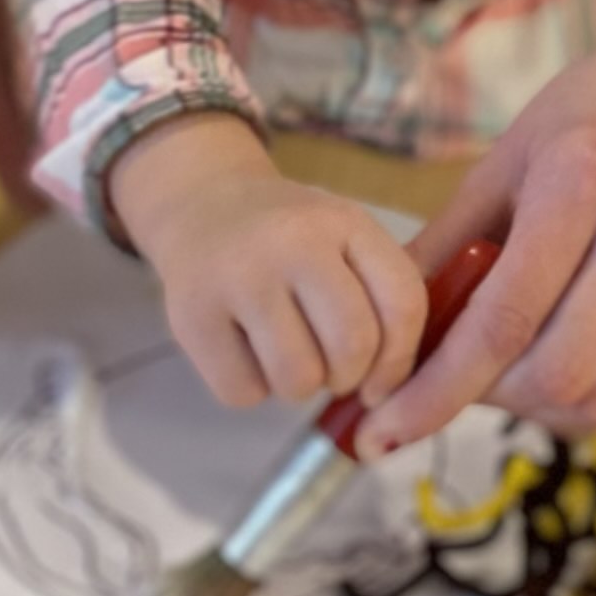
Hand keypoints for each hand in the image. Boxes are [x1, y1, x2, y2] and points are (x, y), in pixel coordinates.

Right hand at [109, 117, 428, 411]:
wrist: (202, 203)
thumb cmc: (290, 236)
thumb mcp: (345, 239)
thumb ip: (382, 296)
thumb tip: (391, 391)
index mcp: (345, 222)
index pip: (403, 303)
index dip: (399, 360)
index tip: (380, 383)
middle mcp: (292, 241)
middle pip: (352, 347)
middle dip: (347, 378)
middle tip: (329, 369)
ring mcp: (238, 276)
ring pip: (298, 378)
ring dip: (299, 387)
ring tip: (287, 356)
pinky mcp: (192, 313)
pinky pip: (244, 391)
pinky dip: (251, 389)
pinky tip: (246, 353)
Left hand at [363, 26, 595, 452]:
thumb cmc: (594, 113)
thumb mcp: (506, 157)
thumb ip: (446, 243)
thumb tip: (383, 325)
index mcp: (580, 182)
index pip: (504, 319)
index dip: (438, 387)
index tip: (384, 430)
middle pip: (557, 372)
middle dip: (487, 398)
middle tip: (453, 380)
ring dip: (537, 407)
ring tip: (507, 371)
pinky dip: (583, 399)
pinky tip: (556, 365)